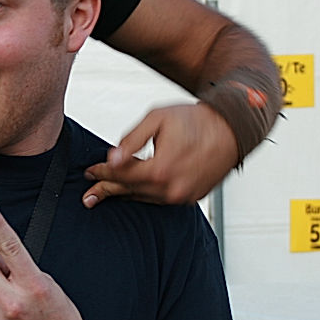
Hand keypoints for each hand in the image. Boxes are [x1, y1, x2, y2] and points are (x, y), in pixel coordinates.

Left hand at [82, 103, 237, 207]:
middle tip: (88, 196)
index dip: (102, 172)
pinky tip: (134, 193)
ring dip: (124, 195)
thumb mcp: (157, 119)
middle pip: (130, 191)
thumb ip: (132, 139)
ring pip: (145, 198)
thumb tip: (112, 157)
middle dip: (107, 190)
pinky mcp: (191, 197)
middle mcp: (172, 188)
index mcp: (161, 169)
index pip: (121, 174)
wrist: (232, 129)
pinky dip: (145, 195)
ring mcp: (182, 196)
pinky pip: (160, 200)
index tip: (89, 172)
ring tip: (105, 196)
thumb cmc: (196, 120)